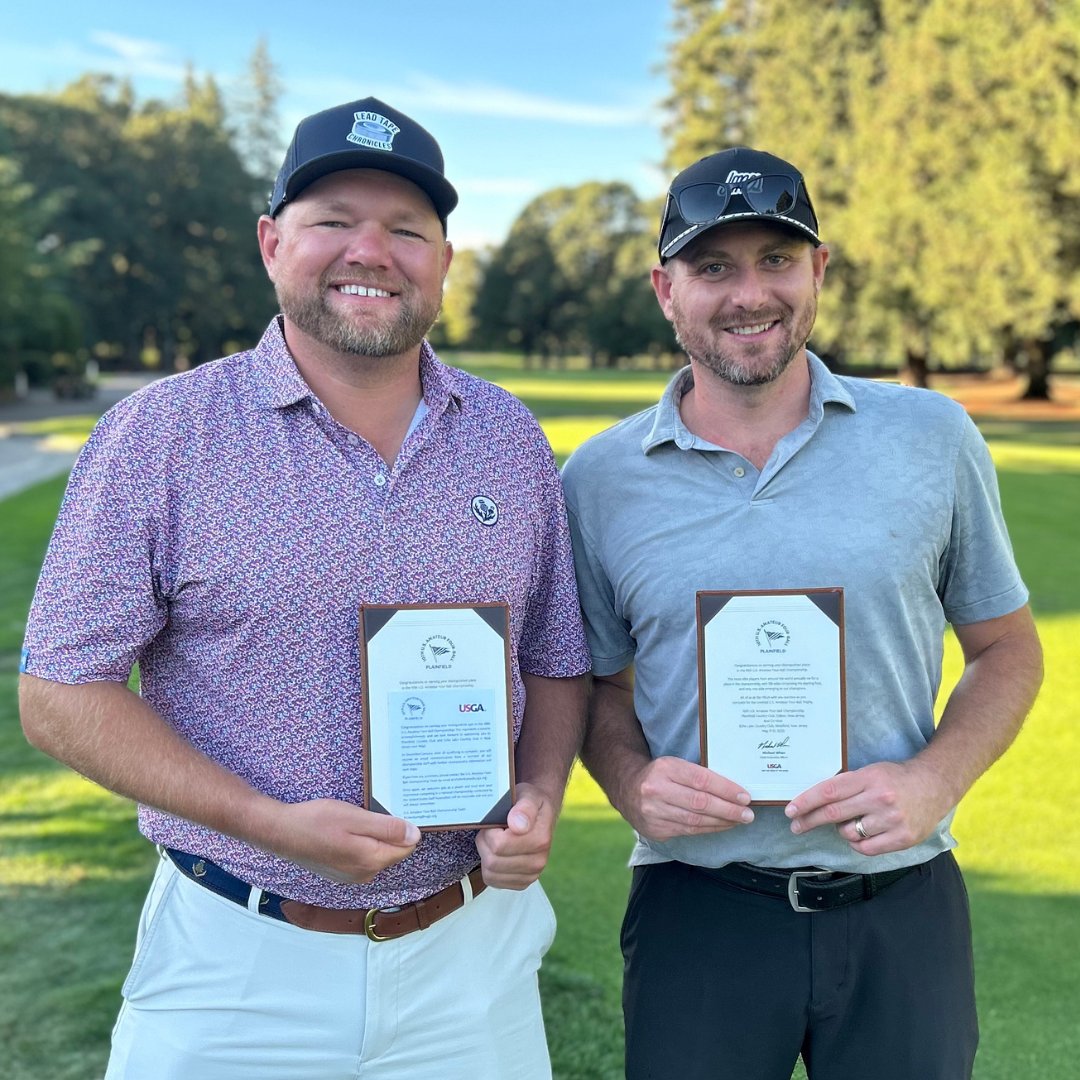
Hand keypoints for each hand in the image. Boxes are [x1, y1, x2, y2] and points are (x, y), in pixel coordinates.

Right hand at [265, 798, 419, 883]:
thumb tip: (415, 835)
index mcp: (372, 860)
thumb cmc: (316, 821)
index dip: (407, 828)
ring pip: (377, 854)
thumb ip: (388, 828)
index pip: (407, 847)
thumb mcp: (356, 817)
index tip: (399, 810)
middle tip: (379, 809)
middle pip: (393, 852)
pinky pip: (362, 857)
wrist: (281, 832)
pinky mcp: (340, 872)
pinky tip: (349, 829)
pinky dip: (362, 843)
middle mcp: (365, 874)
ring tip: (362, 817)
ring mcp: (351, 876)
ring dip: (376, 837)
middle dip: (392, 832)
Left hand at [476, 783, 555, 889]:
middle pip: (492, 861)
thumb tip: (518, 825)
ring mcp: (531, 875)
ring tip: (494, 840)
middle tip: (492, 830)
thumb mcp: (528, 796)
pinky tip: (497, 854)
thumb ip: (524, 808)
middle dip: (485, 843)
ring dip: (486, 855)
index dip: (490, 831)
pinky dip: (489, 868)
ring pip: (490, 873)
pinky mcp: (522, 883)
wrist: (540, 814)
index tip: (496, 821)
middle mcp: (539, 861)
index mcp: (541, 840)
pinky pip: (493, 881)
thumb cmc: (530, 803)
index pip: (499, 845)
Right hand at [624, 756, 752, 841]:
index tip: (745, 797)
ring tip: (739, 820)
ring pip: (695, 820)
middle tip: (748, 814)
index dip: (726, 790)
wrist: (626, 787)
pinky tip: (720, 826)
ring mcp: (654, 812)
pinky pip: (688, 831)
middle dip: (728, 810)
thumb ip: (698, 775)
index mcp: (664, 768)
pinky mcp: (655, 829)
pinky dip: (708, 829)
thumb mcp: (674, 765)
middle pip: (700, 803)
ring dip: (721, 822)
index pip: (701, 780)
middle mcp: (656, 790)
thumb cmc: (659, 774)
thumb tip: (733, 790)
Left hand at [785, 760, 952, 855]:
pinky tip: (863, 833)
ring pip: (848, 833)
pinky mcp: (903, 838)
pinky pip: (865, 848)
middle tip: (795, 825)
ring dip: (842, 830)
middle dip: (809, 820)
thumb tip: (815, 801)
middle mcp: (880, 799)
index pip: (828, 791)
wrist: (935, 785)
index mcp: (869, 778)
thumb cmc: (896, 778)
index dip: (806, 802)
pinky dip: (858, 843)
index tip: (790, 810)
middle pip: (833, 814)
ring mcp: (892, 820)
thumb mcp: (870, 772)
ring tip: (853, 821)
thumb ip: (847, 785)